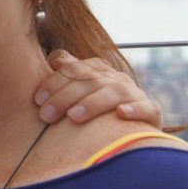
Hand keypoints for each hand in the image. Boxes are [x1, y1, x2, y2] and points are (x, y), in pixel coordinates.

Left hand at [34, 50, 161, 127]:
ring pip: (115, 91)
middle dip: (65, 97)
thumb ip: (64, 73)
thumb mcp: (75, 89)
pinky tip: (120, 114)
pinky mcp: (151, 111)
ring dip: (93, 103)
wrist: (126, 129)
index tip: (37, 100)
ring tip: (73, 117)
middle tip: (46, 115)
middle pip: (90, 80)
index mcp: (96, 69)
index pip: (73, 68)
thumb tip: (54, 59)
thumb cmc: (90, 107)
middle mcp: (115, 77)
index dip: (53, 82)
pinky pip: (146, 107)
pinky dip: (134, 110)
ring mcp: (134, 93)